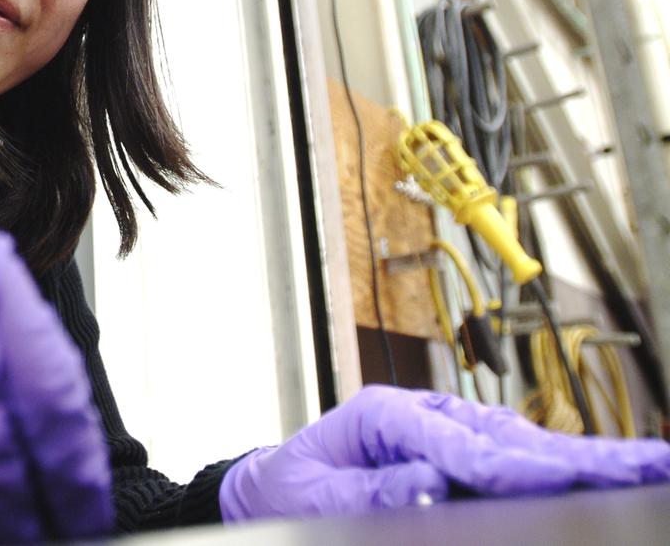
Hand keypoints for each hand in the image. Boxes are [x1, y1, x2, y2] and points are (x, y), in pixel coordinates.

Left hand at [220, 384, 669, 519]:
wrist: (274, 483)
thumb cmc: (292, 484)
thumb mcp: (313, 493)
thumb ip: (367, 491)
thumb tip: (428, 484)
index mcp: (382, 413)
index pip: (459, 445)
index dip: (509, 467)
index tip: (554, 480)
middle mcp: (423, 416)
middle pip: (508, 437)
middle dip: (578, 455)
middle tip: (647, 464)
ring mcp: (446, 433)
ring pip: (524, 446)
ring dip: (586, 459)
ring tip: (648, 465)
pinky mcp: (459, 456)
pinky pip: (515, 462)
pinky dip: (563, 470)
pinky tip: (607, 475)